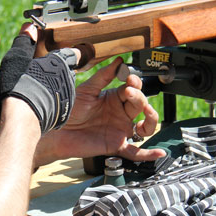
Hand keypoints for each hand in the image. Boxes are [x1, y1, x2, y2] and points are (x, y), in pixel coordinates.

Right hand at [0, 25, 78, 133]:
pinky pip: (60, 104)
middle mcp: (67, 78)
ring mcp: (68, 96)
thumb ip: (25, 42)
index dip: (70, 52)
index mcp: (58, 62)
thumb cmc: (20, 85)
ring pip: (64, 88)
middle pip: (66, 71)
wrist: (24, 117)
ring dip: (54, 88)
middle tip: (44, 73)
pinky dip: (52, 102)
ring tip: (39, 89)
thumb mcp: (18, 58)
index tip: (71, 51)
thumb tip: (29, 27)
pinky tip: (39, 104)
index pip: (72, 53)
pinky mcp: (64, 113)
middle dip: (57, 72)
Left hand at [35, 56, 165, 164]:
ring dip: (151, 118)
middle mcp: (120, 114)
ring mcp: (120, 129)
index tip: (130, 79)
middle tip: (129, 91)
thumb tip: (119, 61)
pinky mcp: (116, 145)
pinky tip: (159, 152)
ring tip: (146, 111)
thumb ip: (104, 76)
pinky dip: (149, 154)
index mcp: (114, 98)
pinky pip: (135, 151)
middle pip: (141, 105)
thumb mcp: (87, 89)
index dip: (135, 84)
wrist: (56, 129)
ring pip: (145, 126)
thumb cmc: (69, 109)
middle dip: (139, 97)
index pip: (133, 89)